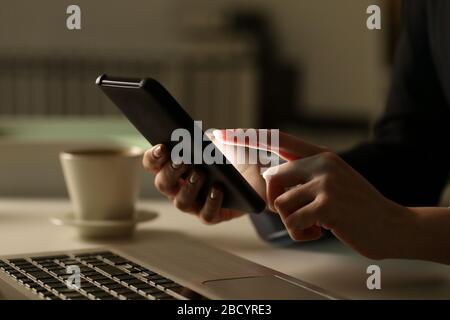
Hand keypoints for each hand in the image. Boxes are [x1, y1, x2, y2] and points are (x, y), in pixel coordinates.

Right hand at [142, 141, 266, 223]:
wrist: (255, 170)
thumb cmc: (232, 153)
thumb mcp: (222, 138)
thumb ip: (214, 134)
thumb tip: (213, 135)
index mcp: (174, 166)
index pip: (153, 164)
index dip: (153, 157)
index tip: (162, 147)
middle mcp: (179, 188)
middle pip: (163, 184)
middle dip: (170, 171)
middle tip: (181, 159)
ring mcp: (194, 203)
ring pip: (181, 202)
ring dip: (189, 188)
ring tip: (200, 174)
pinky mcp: (213, 214)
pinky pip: (207, 215)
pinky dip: (211, 203)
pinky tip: (217, 189)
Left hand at [220, 129, 411, 259]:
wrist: (392, 224)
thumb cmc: (357, 206)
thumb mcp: (333, 180)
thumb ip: (304, 174)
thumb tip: (268, 178)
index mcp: (321, 155)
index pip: (278, 140)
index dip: (249, 136)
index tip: (223, 132)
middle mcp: (321, 163)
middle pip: (272, 180)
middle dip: (277, 202)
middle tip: (300, 214)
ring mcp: (325, 182)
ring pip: (279, 203)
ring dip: (293, 221)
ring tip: (317, 223)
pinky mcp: (327, 204)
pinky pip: (292, 221)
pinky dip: (302, 233)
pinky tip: (323, 231)